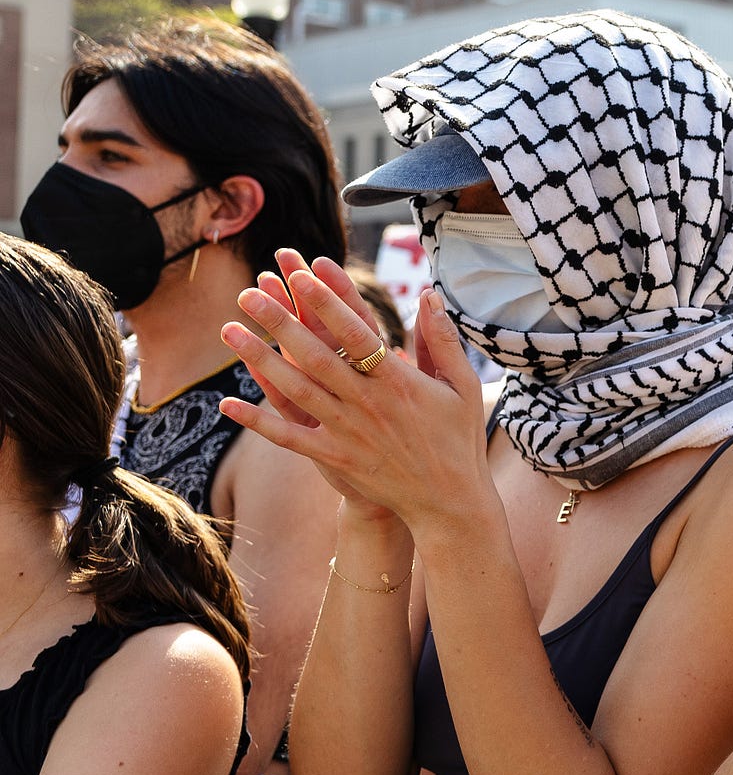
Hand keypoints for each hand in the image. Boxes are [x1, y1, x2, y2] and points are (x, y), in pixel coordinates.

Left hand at [219, 252, 491, 527]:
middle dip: (280, 321)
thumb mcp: (463, 385)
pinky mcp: (334, 458)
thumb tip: (429, 294)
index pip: (358, 333)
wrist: (450, 502)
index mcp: (399, 381)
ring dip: (259, 359)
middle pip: (316, 355)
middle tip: (249, 292)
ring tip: (229, 330)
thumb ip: (442, 339)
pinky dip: (257, 421)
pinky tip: (227, 404)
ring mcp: (347, 431)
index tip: (306, 273)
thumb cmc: (458, 438)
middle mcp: (368, 403)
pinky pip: (288, 437)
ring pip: (295, 389)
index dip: (330, 301)